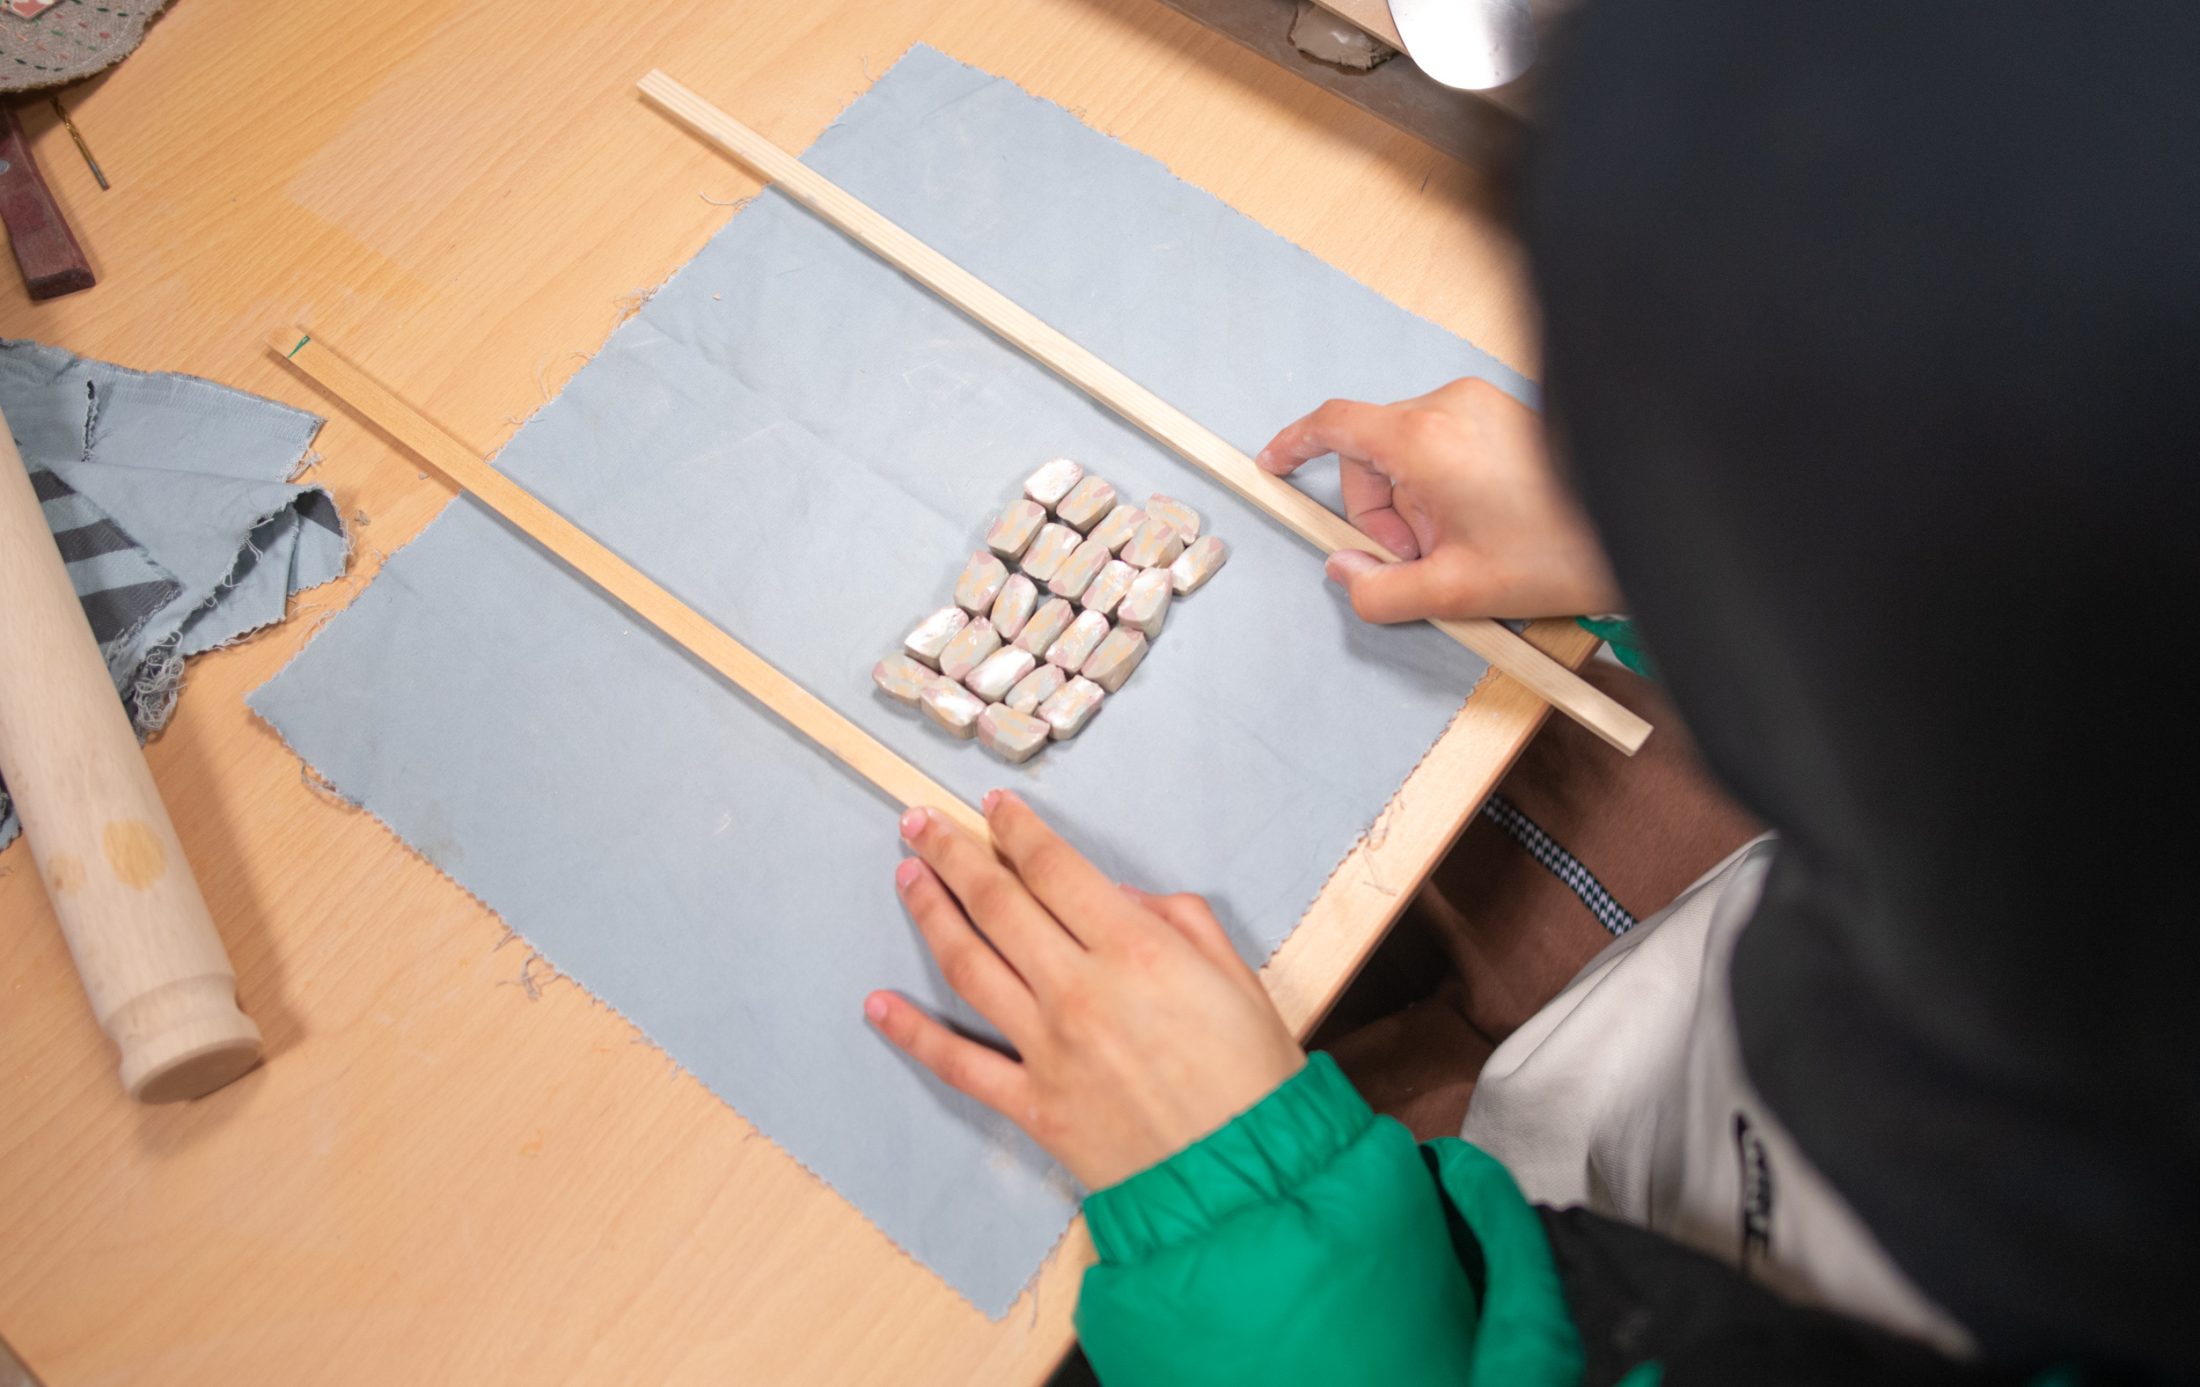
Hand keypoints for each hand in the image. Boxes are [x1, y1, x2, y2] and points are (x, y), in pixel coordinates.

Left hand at [867, 792, 1304, 1189]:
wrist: (1247, 1179)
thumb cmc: (1253, 1077)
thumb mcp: (1237, 975)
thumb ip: (1178, 920)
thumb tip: (1118, 897)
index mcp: (1135, 949)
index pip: (1054, 869)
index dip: (1016, 830)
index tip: (991, 806)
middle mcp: (1079, 989)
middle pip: (997, 903)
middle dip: (952, 854)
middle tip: (918, 822)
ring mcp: (1048, 1048)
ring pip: (969, 965)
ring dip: (930, 914)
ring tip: (906, 877)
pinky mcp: (1032, 1106)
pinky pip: (958, 1062)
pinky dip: (911, 1032)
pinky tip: (877, 1004)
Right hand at [1255, 378, 1621, 621]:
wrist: (1640, 526)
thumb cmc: (1559, 552)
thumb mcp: (1455, 591)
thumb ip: (1379, 589)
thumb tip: (1344, 570)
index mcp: (1425, 438)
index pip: (1334, 424)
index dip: (1295, 446)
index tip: (1276, 467)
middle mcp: (1449, 405)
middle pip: (1373, 451)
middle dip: (1381, 511)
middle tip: (1421, 559)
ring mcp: (1480, 403)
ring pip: (1410, 451)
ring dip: (1417, 503)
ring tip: (1465, 546)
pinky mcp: (1504, 411)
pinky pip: (1446, 443)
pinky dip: (1445, 485)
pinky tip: (1483, 525)